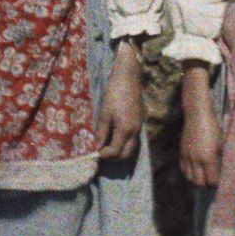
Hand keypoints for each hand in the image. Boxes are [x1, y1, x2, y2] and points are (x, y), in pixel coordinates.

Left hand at [95, 43, 142, 160]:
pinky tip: (115, 137)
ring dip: (120, 151)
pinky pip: (134, 140)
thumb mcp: (104, 113)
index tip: (94, 152)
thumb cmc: (114, 93)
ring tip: (107, 146)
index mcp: (126, 130)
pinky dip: (125, 144)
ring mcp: (140, 127)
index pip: (115, 152)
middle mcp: (135, 131)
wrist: (128, 77)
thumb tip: (96, 147)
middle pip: (126, 155)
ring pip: (131, 148)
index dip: (103, 155)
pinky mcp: (140, 122)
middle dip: (113, 158)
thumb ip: (101, 133)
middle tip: (101, 152)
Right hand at [179, 72, 223, 188]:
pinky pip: (183, 168)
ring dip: (195, 179)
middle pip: (199, 182)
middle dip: (205, 184)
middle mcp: (196, 159)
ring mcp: (187, 156)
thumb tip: (217, 172)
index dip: (214, 183)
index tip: (217, 182)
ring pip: (189, 176)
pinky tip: (193, 171)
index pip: (211, 179)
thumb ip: (218, 160)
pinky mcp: (181, 152)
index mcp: (208, 158)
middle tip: (210, 182)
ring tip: (201, 178)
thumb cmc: (213, 128)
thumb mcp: (220, 144)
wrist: (197, 114)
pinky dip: (188, 172)